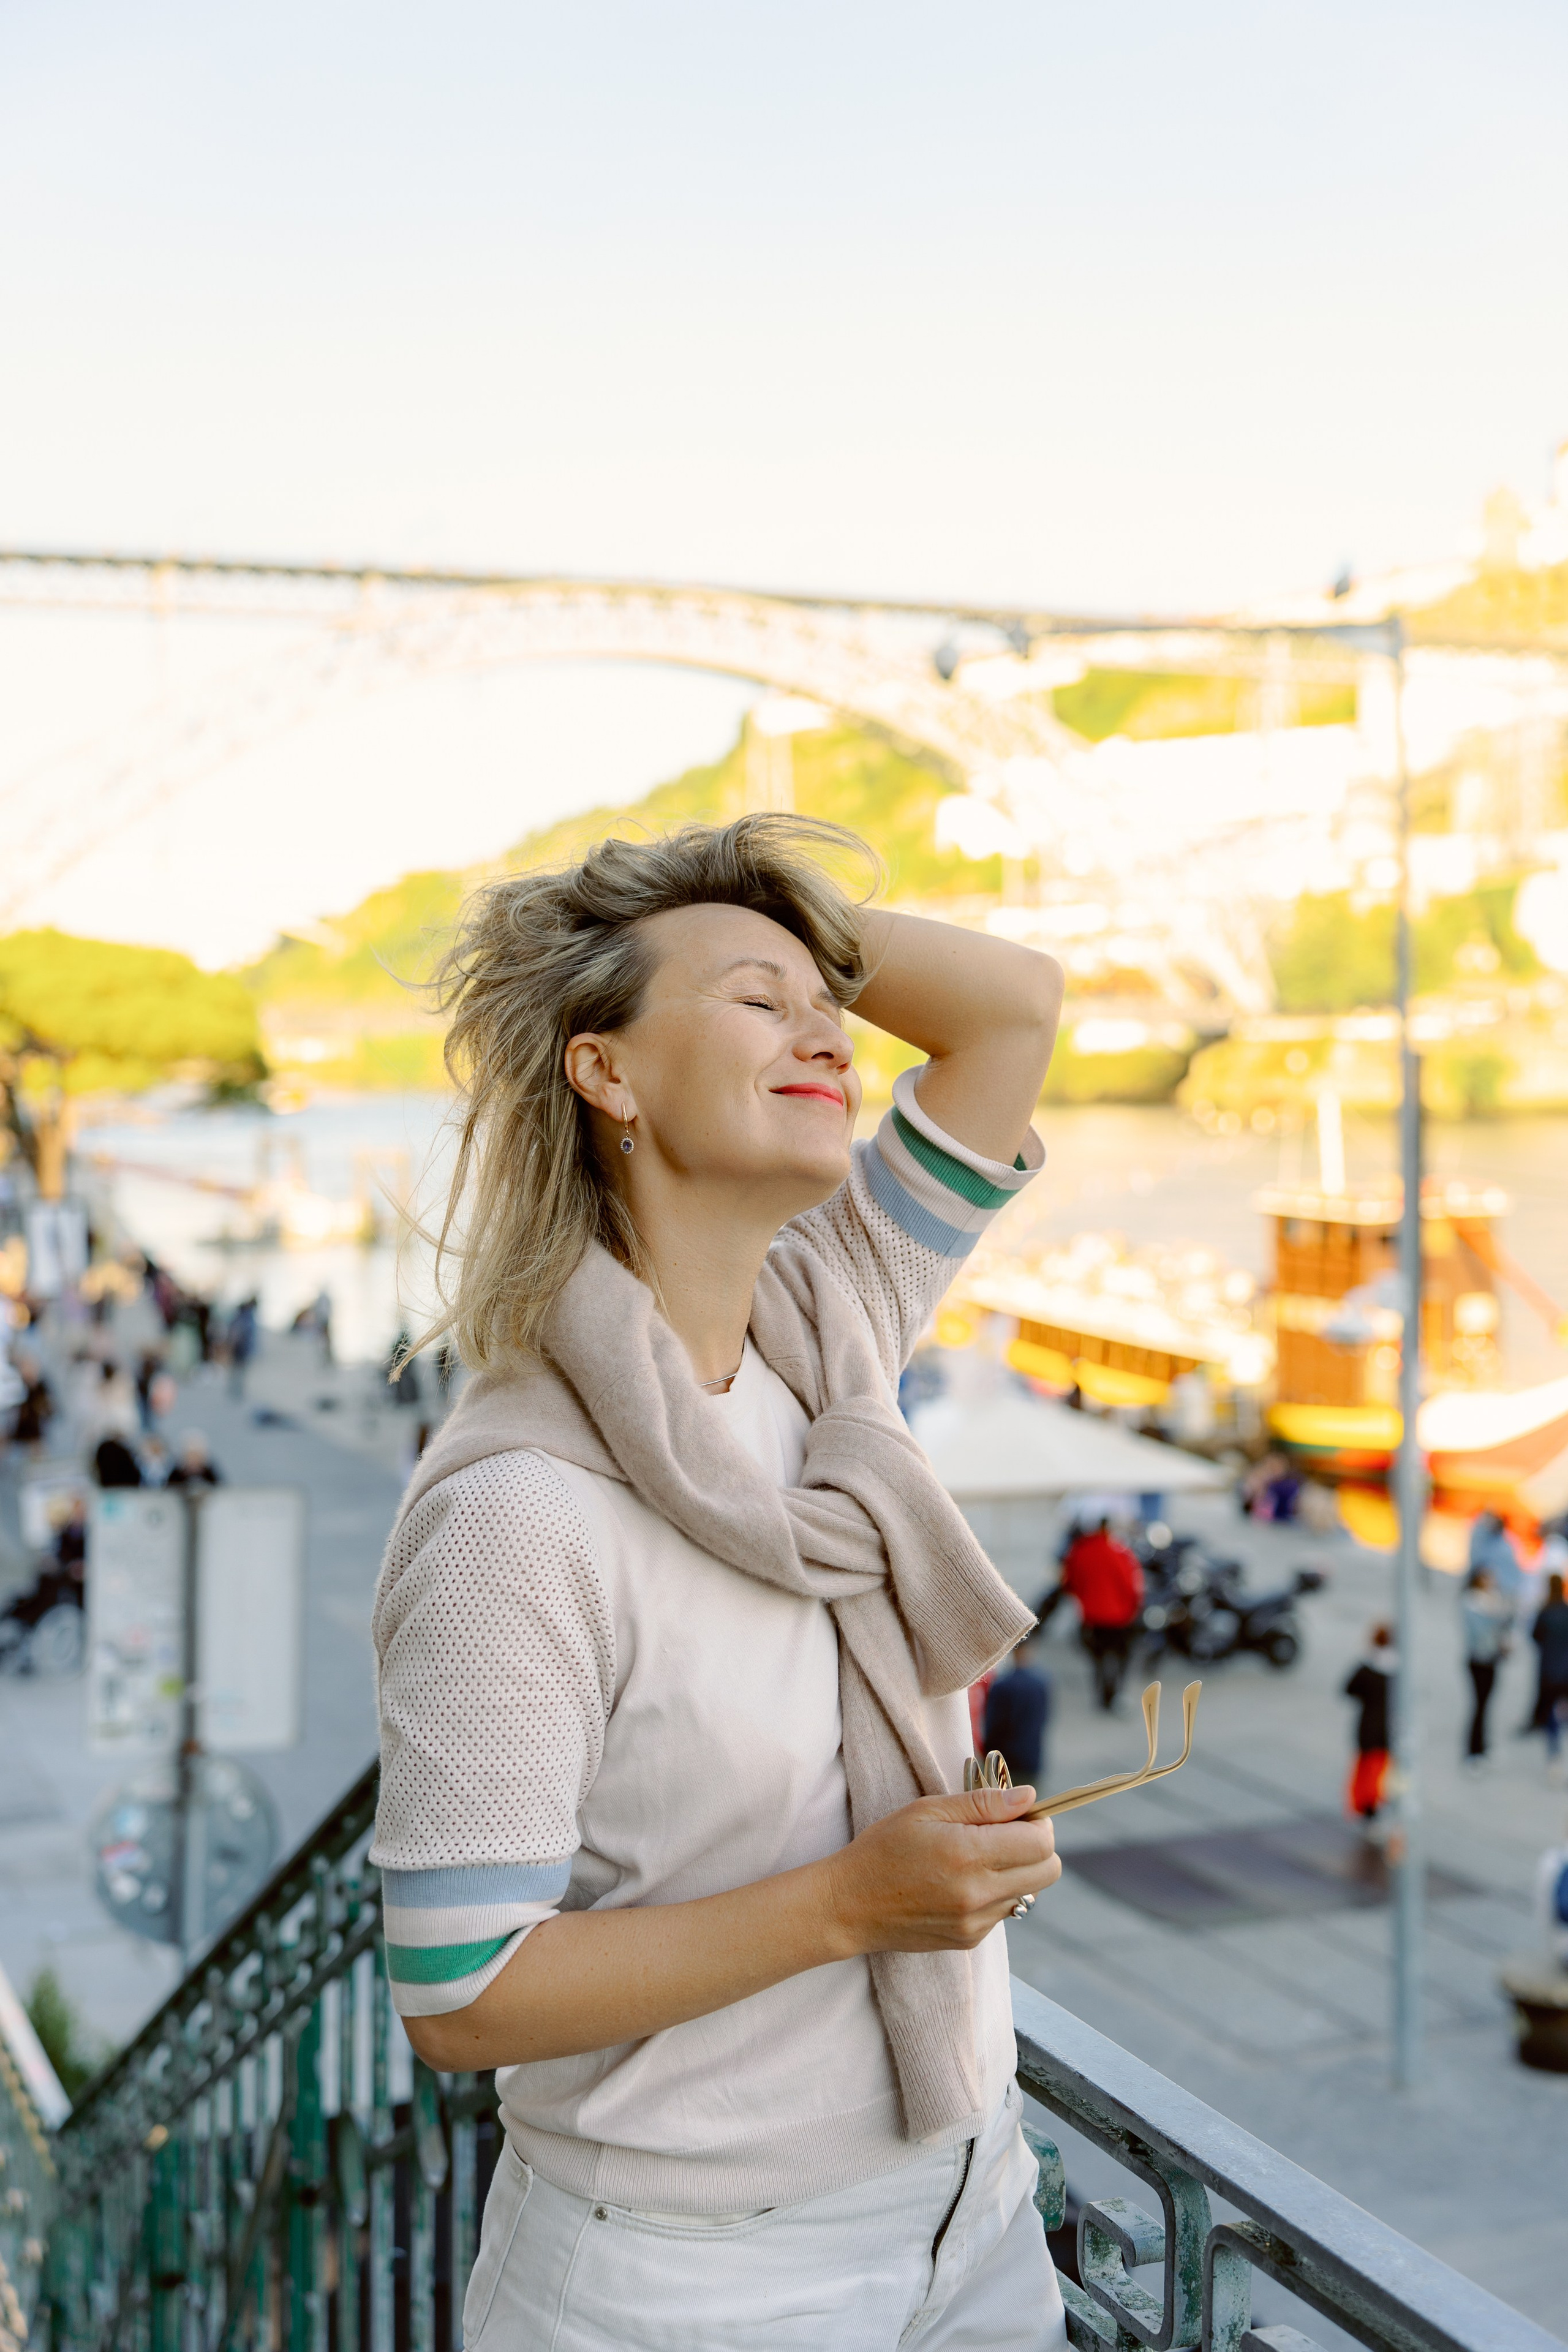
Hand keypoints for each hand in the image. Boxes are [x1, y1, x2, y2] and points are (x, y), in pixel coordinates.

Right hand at [823, 1785, 1059, 1956]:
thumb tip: (1029, 1798)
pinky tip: (961, 1883)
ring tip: (977, 1859)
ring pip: (1029, 1893)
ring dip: (1016, 1872)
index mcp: (968, 1854)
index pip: (1040, 1843)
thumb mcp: (927, 1811)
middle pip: (1048, 1872)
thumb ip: (983, 1803)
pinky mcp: (970, 1940)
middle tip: (1008, 1833)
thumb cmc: (884, 1848)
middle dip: (1038, 1848)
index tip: (1021, 1814)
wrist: (850, 1905)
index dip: (1039, 1823)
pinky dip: (995, 1894)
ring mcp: (976, 1922)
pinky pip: (1004, 1912)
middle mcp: (978, 1894)